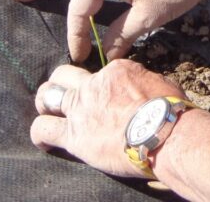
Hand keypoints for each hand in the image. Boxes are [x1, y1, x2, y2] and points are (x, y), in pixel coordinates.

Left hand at [31, 60, 186, 175]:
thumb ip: (141, 83)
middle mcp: (94, 84)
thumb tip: (139, 91)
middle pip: (64, 74)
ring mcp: (81, 108)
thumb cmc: (169, 110)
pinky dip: (40, 133)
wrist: (163, 133)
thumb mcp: (158, 84)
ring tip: (48, 113)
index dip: (101, 83)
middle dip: (60, 82)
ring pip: (46, 97)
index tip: (107, 95)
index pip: (100, 71)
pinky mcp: (73, 134)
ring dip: (45, 104)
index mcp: (116, 70)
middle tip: (63, 95)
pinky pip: (43, 129)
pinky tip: (44, 140)